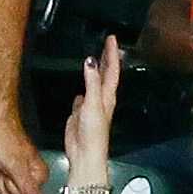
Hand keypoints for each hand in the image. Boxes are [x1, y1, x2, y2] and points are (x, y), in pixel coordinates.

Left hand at [0, 105, 48, 193]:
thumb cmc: (5, 138)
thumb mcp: (16, 168)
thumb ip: (28, 189)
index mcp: (38, 175)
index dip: (12, 188)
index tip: (11, 174)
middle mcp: (28, 176)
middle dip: (0, 182)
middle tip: (3, 167)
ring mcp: (14, 174)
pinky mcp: (2, 171)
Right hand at [61, 34, 121, 177]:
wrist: (85, 154)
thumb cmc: (93, 133)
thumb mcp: (93, 104)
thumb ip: (91, 82)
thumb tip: (90, 61)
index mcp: (107, 96)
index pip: (111, 70)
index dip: (112, 54)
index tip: (112, 39)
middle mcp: (101, 99)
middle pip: (105, 74)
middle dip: (106, 59)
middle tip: (107, 43)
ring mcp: (91, 106)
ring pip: (94, 84)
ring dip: (95, 72)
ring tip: (95, 59)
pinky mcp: (80, 113)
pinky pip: (83, 97)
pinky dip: (83, 87)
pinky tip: (81, 85)